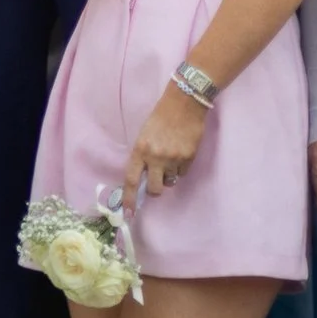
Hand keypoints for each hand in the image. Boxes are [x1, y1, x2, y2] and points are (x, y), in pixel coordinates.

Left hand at [124, 85, 208, 209]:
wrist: (183, 105)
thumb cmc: (160, 118)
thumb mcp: (145, 135)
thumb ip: (143, 156)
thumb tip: (144, 177)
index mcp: (139, 149)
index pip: (130, 179)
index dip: (129, 198)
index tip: (128, 213)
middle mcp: (155, 157)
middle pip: (153, 188)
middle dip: (154, 190)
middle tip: (156, 181)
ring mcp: (173, 158)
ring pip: (170, 181)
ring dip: (169, 176)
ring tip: (170, 159)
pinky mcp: (188, 158)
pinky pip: (182, 173)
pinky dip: (180, 168)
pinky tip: (180, 153)